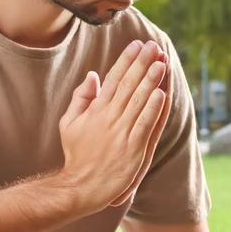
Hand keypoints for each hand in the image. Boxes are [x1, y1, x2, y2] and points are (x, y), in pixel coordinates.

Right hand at [56, 40, 171, 211]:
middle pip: (128, 85)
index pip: (113, 79)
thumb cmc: (77, 155)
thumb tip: (93, 75)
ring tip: (161, 62)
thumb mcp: (69, 123)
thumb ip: (81, 98)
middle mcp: (110, 118)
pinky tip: (161, 93)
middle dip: (142, 63)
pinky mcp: (134, 149)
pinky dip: (153, 108)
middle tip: (154, 46)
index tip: (137, 45)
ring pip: (139, 101)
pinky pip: (146, 124)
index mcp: (96, 110)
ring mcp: (122, 133)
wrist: (81, 186)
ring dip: (151, 80)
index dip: (126, 60)